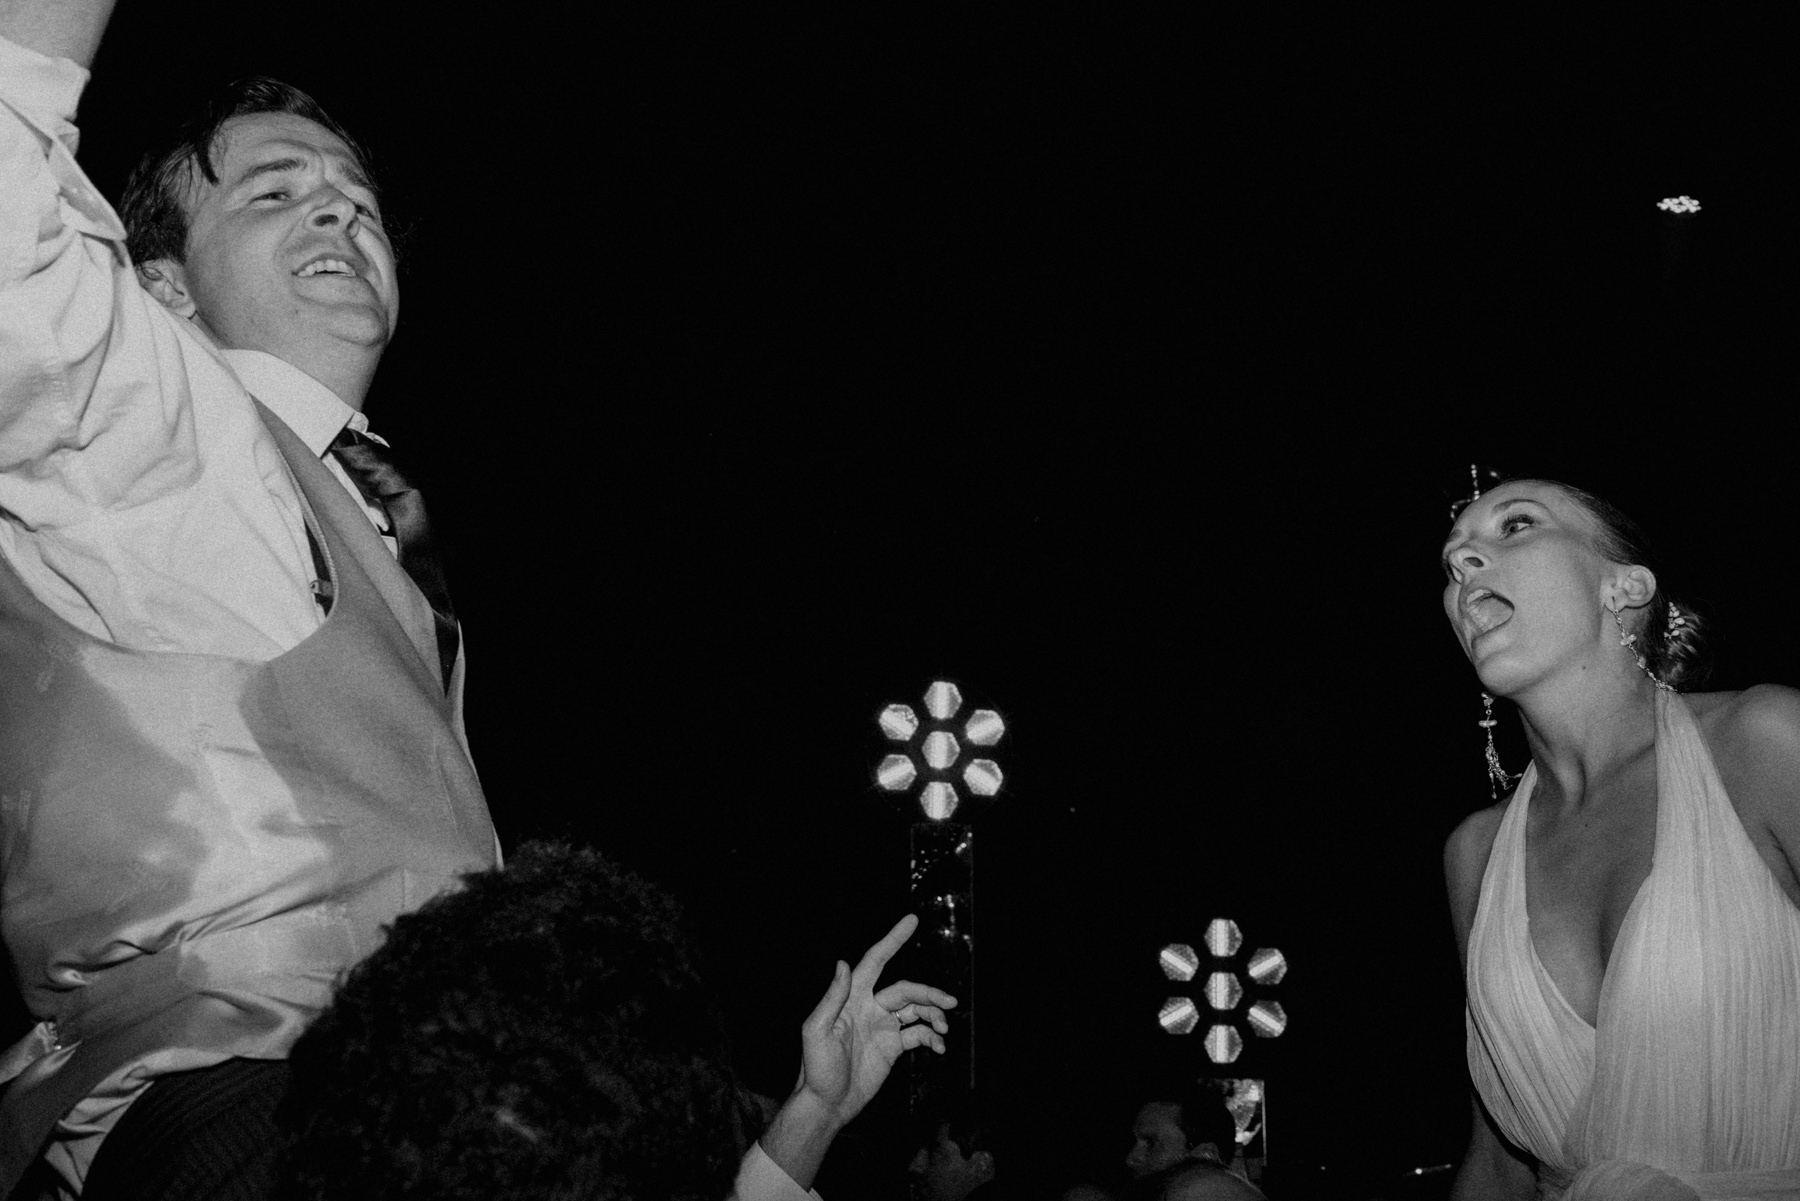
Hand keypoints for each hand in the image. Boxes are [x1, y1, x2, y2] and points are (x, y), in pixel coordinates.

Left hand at [757, 914, 957, 1189]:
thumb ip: (832, 998)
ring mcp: (882, 1027)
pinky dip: (932, 1037)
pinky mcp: (892, 1047)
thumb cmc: (816, 1068)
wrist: (827, 1104)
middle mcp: (870, 1007)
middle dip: (929, 993)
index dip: (893, 939)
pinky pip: (918, 1034)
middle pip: (906, 990)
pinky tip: (938, 1047)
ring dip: (933, 1014)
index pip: (875, 961)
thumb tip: (841, 963)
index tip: (911, 919)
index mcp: (852, 998)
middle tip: (950, 1001)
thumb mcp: (816, 1031)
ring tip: (945, 1028)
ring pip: (916, 1010)